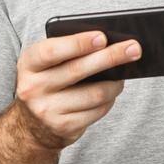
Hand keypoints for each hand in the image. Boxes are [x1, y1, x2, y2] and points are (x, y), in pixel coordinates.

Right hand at [12, 29, 139, 151]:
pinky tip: (113, 91)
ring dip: (115, 83)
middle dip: (111, 57)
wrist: (32, 124)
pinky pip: (97, 110)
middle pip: (78, 70)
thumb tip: (110, 44)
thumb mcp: (47, 64)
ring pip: (94, 93)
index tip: (102, 37)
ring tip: (124, 73)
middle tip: (134, 48)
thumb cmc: (48, 81)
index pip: (52, 51)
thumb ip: (68, 52)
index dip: (78, 43)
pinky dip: (109, 100)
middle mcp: (32, 88)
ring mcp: (47, 110)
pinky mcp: (63, 127)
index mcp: (28, 64)